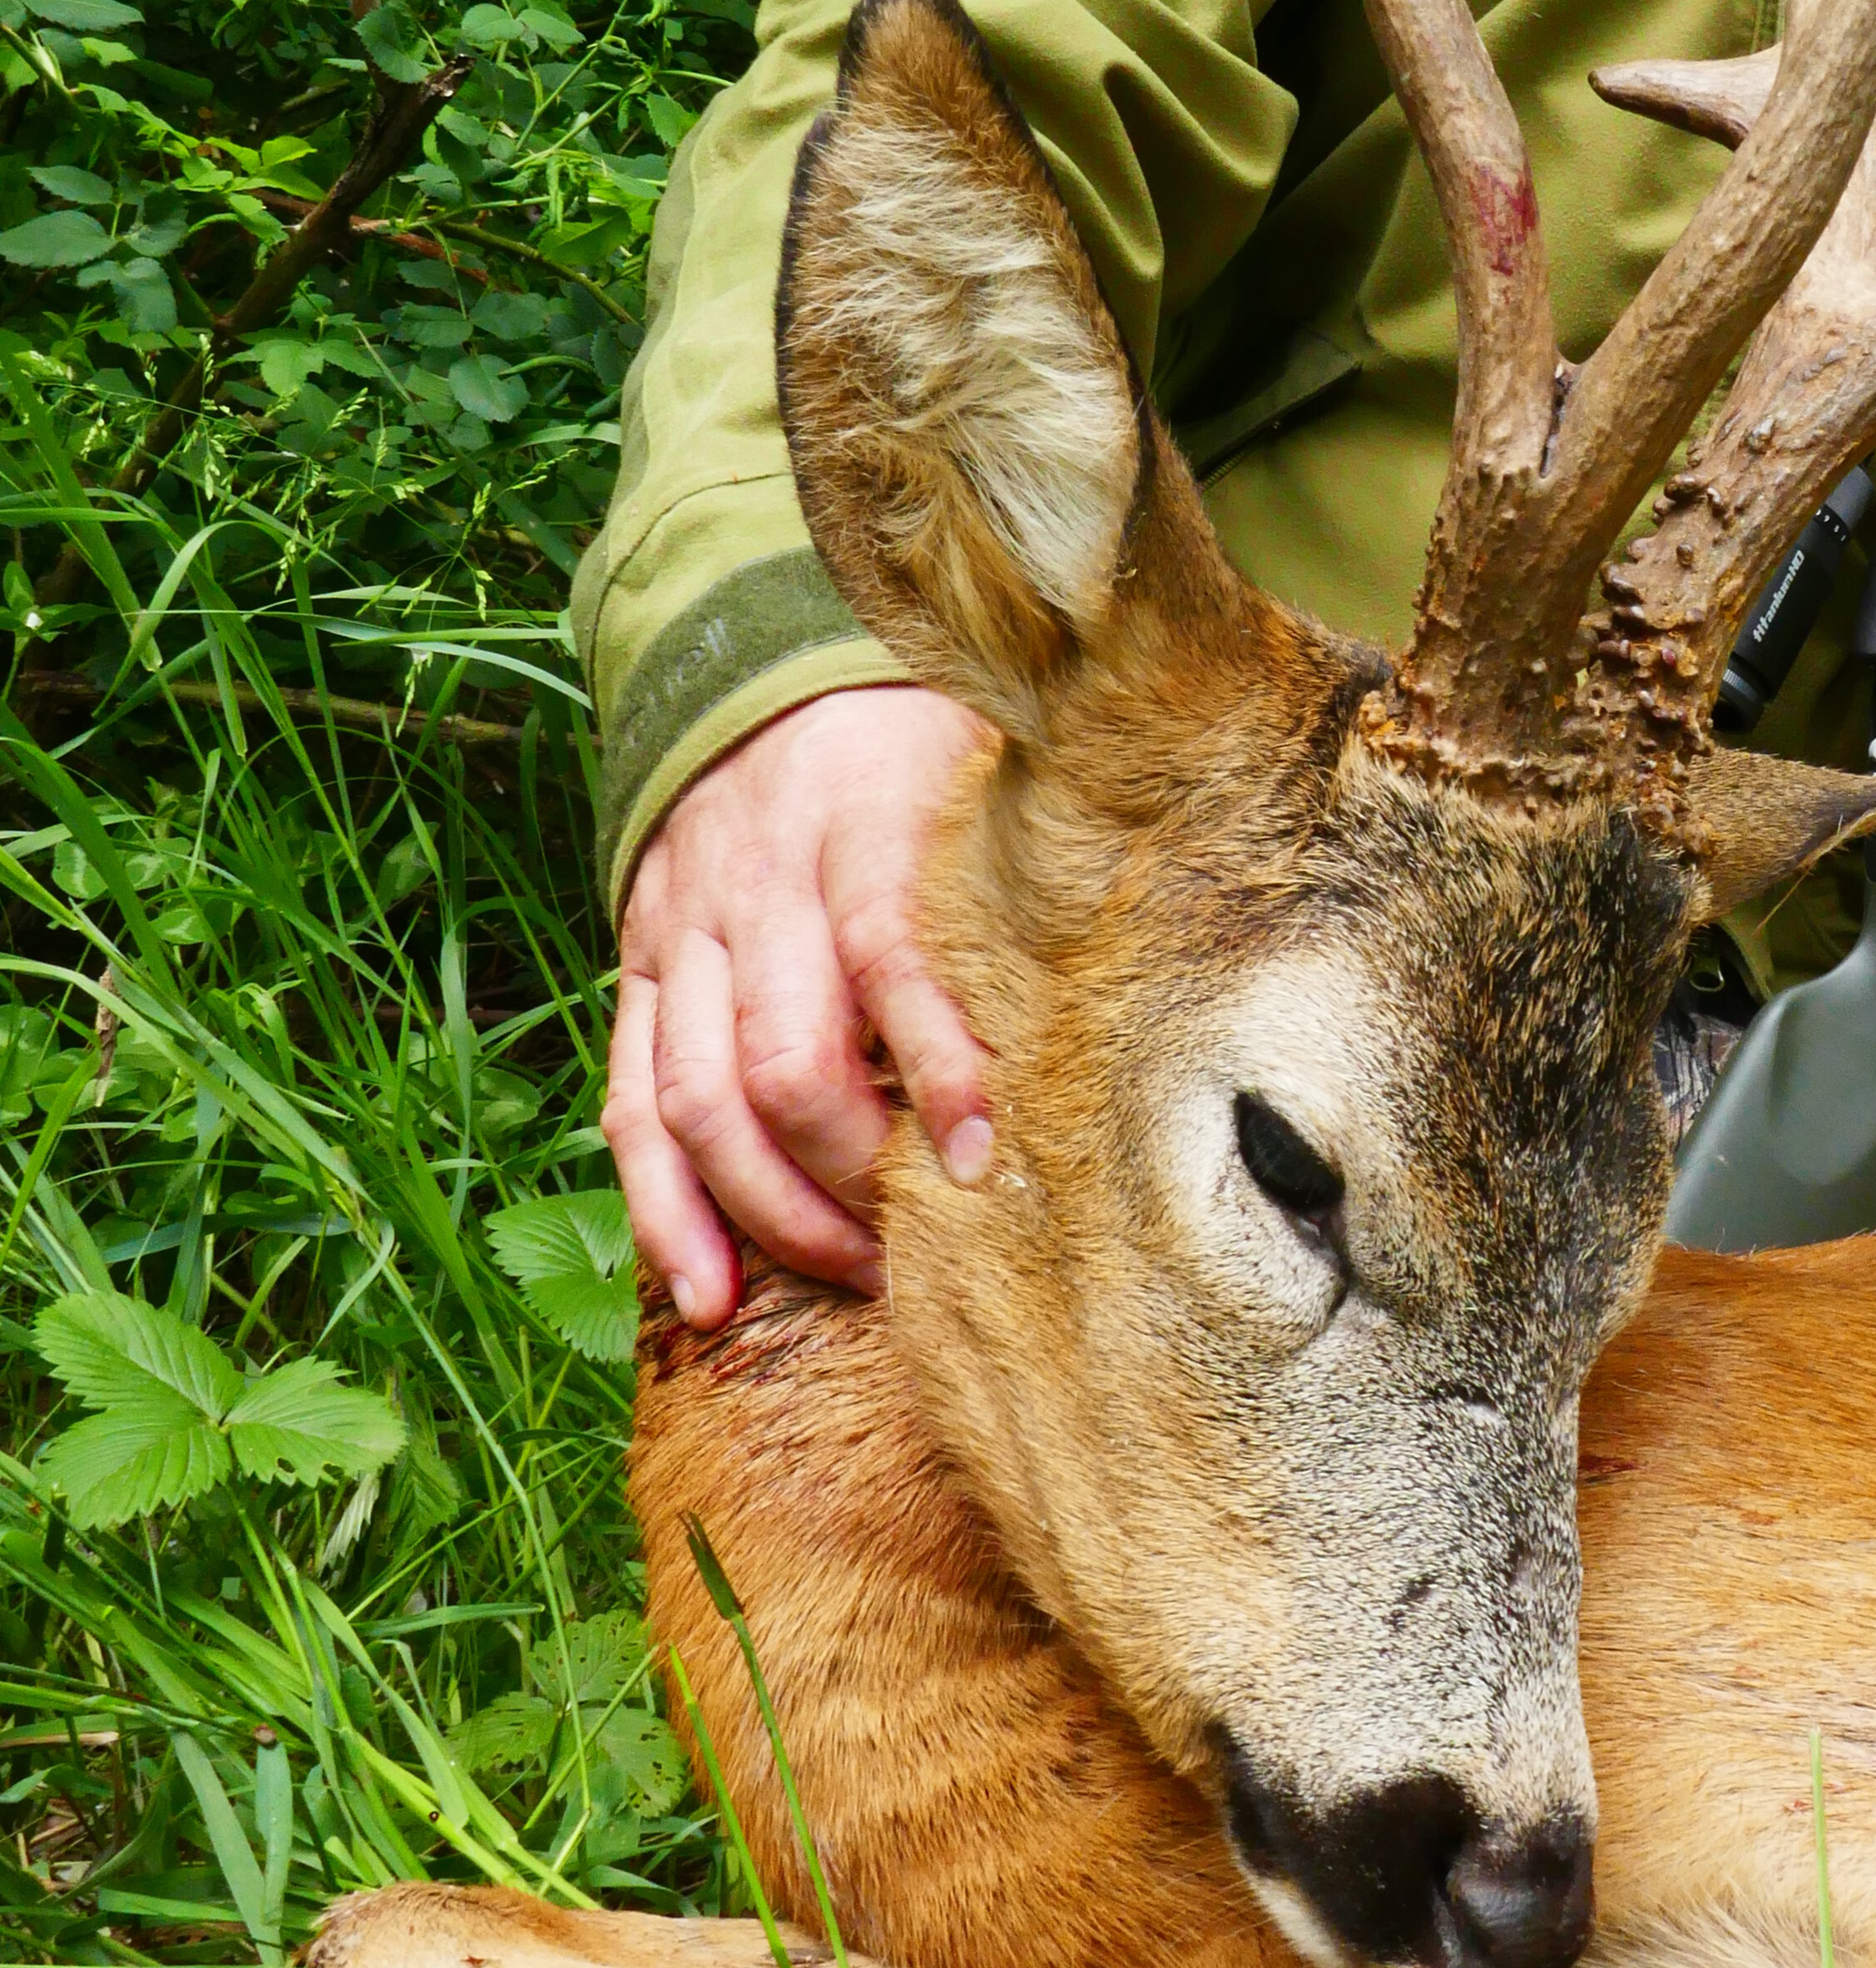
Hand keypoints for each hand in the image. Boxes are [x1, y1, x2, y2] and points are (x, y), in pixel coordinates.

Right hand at [606, 687, 995, 1324]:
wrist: (755, 673)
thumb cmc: (908, 748)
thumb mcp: (980, 762)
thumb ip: (1042, 848)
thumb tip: (1155, 951)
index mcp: (857, 825)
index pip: (889, 955)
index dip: (939, 1064)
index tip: (990, 1161)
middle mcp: (756, 883)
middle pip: (783, 1060)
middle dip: (853, 1174)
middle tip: (927, 1242)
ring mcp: (682, 933)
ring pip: (696, 1100)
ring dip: (771, 1210)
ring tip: (852, 1274)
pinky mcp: (636, 973)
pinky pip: (629, 1109)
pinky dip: (662, 1212)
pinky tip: (706, 1295)